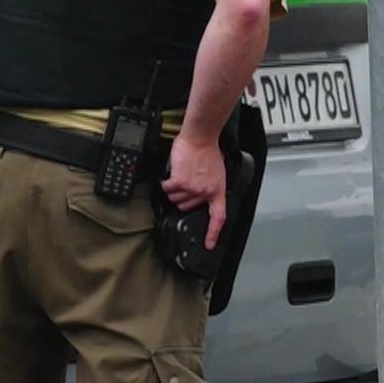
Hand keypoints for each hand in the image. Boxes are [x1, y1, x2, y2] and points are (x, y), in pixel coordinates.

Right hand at [163, 134, 227, 249]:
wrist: (200, 137)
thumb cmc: (208, 150)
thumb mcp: (217, 172)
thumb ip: (210, 185)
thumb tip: (203, 193)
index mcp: (217, 191)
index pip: (218, 218)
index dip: (213, 233)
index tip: (208, 244)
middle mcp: (205, 192)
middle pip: (186, 205)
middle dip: (183, 197)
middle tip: (185, 183)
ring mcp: (192, 188)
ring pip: (175, 198)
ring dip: (173, 189)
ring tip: (180, 176)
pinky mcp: (179, 181)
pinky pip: (167, 188)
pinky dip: (165, 182)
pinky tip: (169, 175)